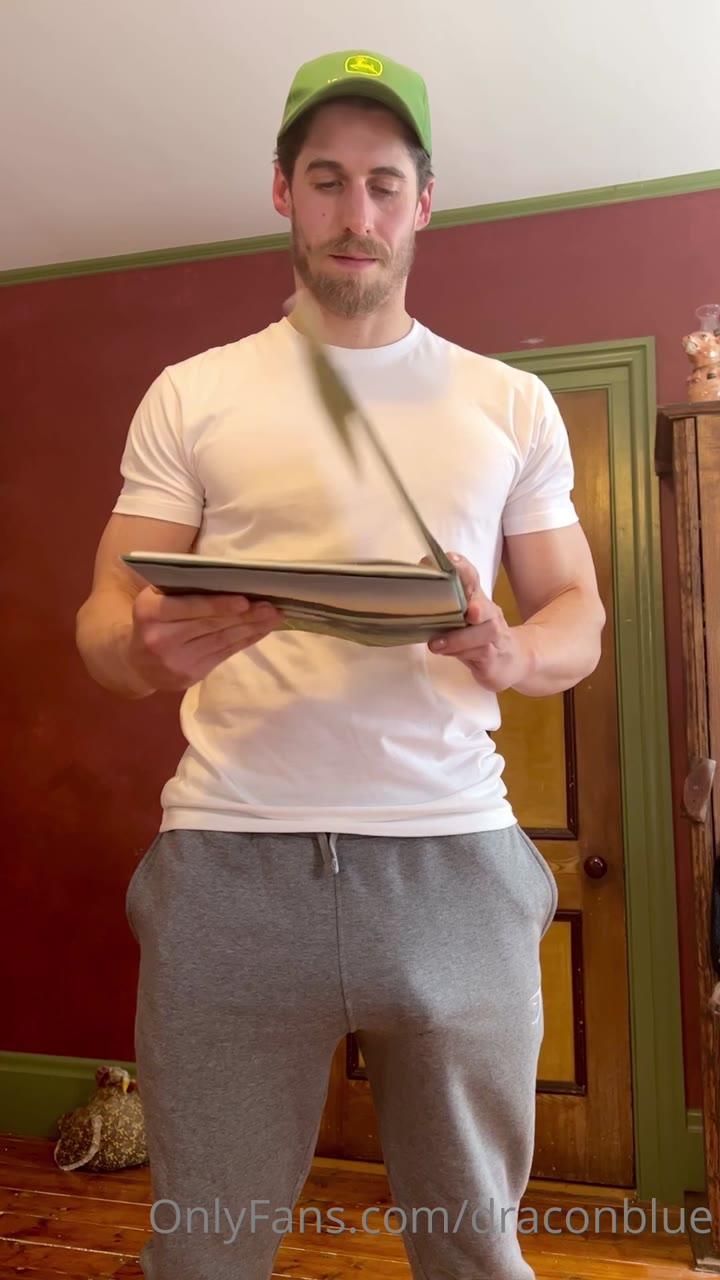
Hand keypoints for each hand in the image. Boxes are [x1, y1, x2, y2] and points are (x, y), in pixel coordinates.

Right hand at [128, 587, 282, 691]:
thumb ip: (183, 588)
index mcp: (149, 611)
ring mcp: (174, 662)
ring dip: (250, 629)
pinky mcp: (188, 677)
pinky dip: (243, 642)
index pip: (189, 607)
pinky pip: (222, 656)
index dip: (218, 605)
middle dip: (244, 616)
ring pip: (220, 641)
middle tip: (271, 607)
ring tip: (272, 617)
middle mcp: (159, 638)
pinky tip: (259, 631)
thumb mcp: (156, 598)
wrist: (134, 662)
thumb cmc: (153, 619)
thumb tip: (230, 577)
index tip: (245, 601)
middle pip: (209, 626)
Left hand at [426, 552, 532, 692]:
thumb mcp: (461, 619)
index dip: (462, 568)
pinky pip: (482, 655)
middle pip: (485, 607)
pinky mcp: (494, 659)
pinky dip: (463, 654)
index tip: (450, 558)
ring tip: (436, 644)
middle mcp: (489, 616)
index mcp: (478, 601)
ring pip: (485, 634)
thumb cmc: (478, 637)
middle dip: (476, 605)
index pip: (472, 580)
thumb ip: (441, 608)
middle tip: (469, 611)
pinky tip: (447, 654)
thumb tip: (411, 595)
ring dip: (460, 638)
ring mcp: (495, 638)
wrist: (513, 660)